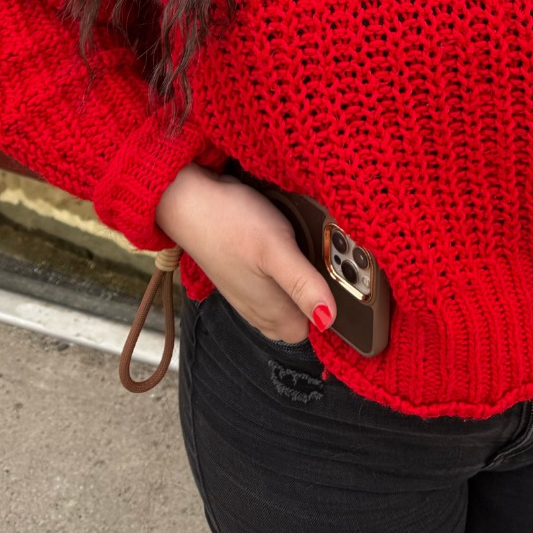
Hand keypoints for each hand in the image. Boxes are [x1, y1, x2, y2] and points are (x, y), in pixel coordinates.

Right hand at [155, 165, 333, 340]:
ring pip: (285, 302)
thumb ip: (303, 285)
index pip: (315, 331)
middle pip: (301, 317)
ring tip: (308, 250)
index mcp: (273, 313)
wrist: (187, 200)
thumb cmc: (231, 222)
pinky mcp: (241, 277)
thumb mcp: (277, 249)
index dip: (333, 311)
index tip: (344, 283)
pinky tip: (284, 248)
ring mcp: (248, 295)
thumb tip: (329, 320)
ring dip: (300, 282)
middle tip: (329, 260)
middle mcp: (260, 311)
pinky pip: (270, 287)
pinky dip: (281, 273)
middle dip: (319, 295)